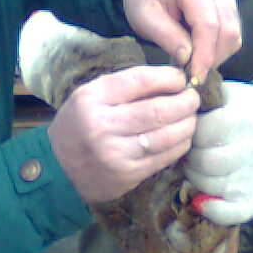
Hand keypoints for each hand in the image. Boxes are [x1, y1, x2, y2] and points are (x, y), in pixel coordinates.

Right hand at [48, 65, 199, 204]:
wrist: (58, 167)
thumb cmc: (80, 124)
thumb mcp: (90, 96)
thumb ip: (124, 86)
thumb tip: (171, 80)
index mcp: (93, 98)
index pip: (141, 81)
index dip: (169, 78)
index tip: (180, 79)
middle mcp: (103, 125)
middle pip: (159, 110)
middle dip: (185, 102)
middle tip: (193, 98)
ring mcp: (116, 153)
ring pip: (166, 135)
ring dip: (187, 124)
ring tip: (191, 117)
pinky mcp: (128, 174)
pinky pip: (164, 157)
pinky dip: (180, 144)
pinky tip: (182, 137)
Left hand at [120, 0, 240, 83]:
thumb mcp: (144, 18)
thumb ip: (167, 37)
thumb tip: (189, 60)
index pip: (208, 24)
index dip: (204, 54)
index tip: (195, 77)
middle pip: (227, 29)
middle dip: (212, 58)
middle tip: (193, 75)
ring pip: (233, 33)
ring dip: (218, 55)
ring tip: (194, 64)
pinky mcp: (228, 4)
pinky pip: (232, 32)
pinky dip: (220, 48)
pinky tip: (200, 54)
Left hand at [184, 81, 252, 225]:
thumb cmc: (244, 109)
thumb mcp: (227, 94)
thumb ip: (201, 99)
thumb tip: (175, 115)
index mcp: (244, 120)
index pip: (200, 133)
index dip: (189, 132)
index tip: (192, 131)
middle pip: (203, 161)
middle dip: (190, 156)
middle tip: (192, 152)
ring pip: (207, 185)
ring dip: (195, 177)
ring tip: (200, 166)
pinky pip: (226, 213)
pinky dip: (209, 208)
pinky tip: (203, 196)